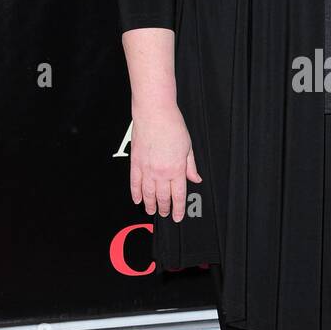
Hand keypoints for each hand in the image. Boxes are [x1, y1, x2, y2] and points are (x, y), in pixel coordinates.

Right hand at [129, 103, 201, 221]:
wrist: (154, 113)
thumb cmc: (172, 126)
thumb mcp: (188, 147)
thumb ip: (191, 166)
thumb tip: (195, 179)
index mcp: (177, 169)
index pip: (178, 195)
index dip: (178, 208)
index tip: (178, 216)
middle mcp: (161, 172)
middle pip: (162, 197)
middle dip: (164, 208)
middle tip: (165, 214)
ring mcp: (147, 168)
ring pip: (147, 193)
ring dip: (149, 204)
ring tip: (150, 211)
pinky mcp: (136, 162)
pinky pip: (135, 182)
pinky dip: (135, 193)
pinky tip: (137, 200)